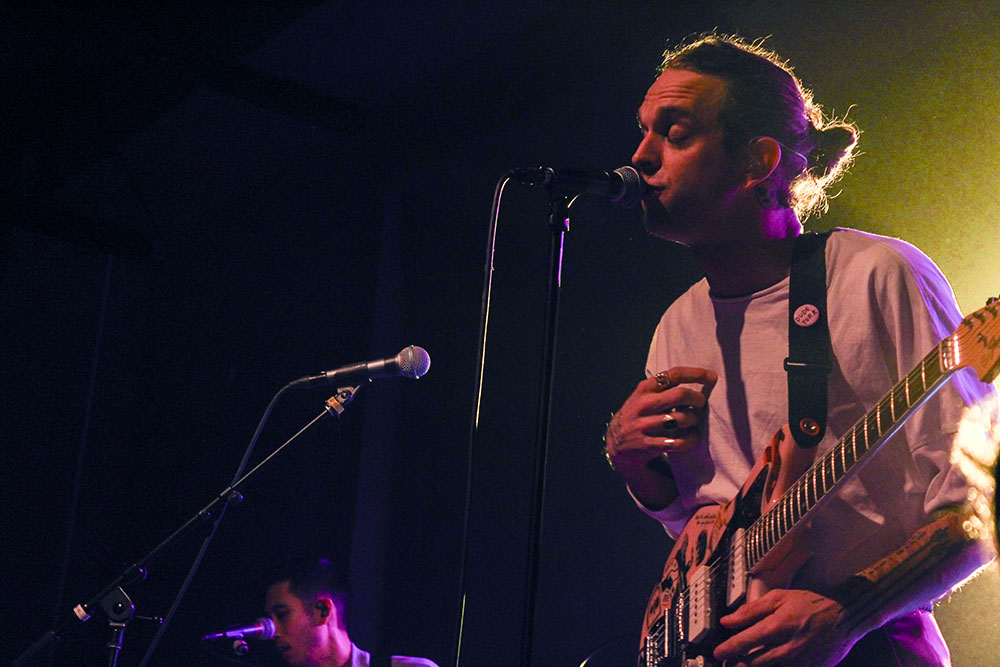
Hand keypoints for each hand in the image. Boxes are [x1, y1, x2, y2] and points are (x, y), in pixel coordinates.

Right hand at [605, 366, 716, 474]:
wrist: (615, 442)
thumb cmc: (638, 414)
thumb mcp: (643, 395)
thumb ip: (664, 387)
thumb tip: (700, 378)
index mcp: (645, 389)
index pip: (674, 374)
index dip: (697, 374)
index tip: (712, 377)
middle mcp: (644, 404)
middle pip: (682, 394)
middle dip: (698, 399)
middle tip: (701, 404)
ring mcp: (645, 425)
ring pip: (683, 418)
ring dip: (695, 420)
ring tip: (694, 422)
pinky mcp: (648, 445)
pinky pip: (679, 442)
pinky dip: (690, 439)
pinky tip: (691, 437)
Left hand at [714, 589, 853, 666]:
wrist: (846, 616)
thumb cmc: (812, 604)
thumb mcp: (779, 597)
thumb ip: (751, 610)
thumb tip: (727, 620)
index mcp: (777, 626)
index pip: (745, 642)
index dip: (728, 649)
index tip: (718, 652)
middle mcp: (787, 648)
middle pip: (754, 663)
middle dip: (737, 664)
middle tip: (727, 662)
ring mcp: (800, 662)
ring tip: (743, 665)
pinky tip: (768, 665)